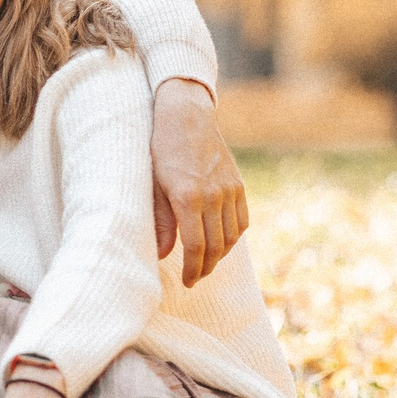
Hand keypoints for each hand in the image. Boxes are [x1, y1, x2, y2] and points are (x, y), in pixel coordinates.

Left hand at [150, 78, 247, 286]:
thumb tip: (162, 254)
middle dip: (205, 267)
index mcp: (188, 198)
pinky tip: (222, 242)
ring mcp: (229, 190)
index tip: (187, 282)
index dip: (192, 269)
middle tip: (195, 278)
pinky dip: (234, 236)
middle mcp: (213, 196)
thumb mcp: (153, 184)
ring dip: (220, 255)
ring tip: (206, 263)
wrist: (186, 116)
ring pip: (231, 236)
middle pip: (215, 246)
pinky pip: (242, 220)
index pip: (195, 247)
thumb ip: (159, 221)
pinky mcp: (238, 184)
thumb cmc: (162, 149)